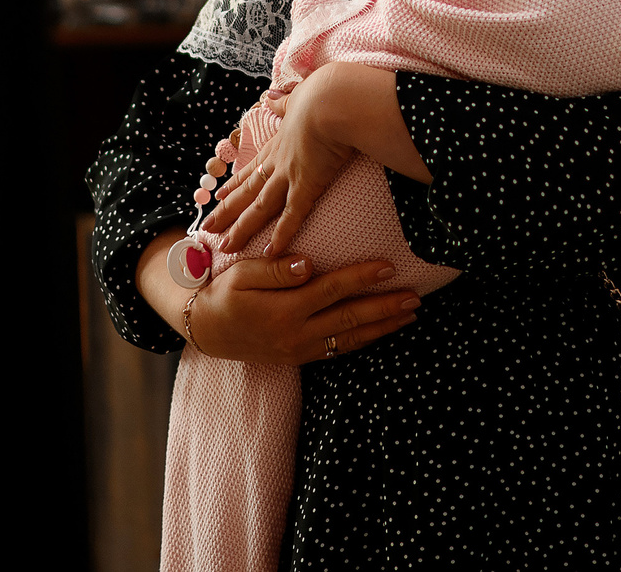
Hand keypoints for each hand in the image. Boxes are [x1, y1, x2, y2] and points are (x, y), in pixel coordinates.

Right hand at [137, 239, 417, 366]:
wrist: (205, 330)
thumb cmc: (223, 294)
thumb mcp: (241, 275)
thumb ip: (275, 270)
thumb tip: (307, 264)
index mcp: (283, 309)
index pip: (331, 290)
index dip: (361, 278)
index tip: (389, 266)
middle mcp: (295, 334)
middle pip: (349, 319)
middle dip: (385, 308)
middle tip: (415, 298)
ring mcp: (299, 349)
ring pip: (349, 339)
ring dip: (382, 328)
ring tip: (410, 315)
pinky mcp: (299, 357)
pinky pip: (337, 350)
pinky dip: (362, 341)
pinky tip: (381, 331)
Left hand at [202, 65, 362, 258]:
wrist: (334, 100)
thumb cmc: (323, 94)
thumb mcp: (298, 95)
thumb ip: (285, 101)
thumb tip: (271, 95)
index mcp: (280, 140)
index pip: (252, 167)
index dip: (235, 182)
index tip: (218, 195)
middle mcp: (280, 160)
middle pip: (247, 191)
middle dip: (227, 211)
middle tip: (208, 228)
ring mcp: (290, 174)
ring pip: (261, 207)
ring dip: (242, 228)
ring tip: (226, 246)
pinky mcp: (307, 184)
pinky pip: (292, 215)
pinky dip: (281, 234)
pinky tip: (270, 252)